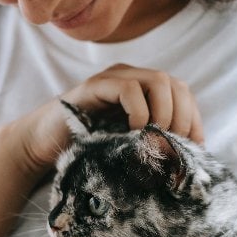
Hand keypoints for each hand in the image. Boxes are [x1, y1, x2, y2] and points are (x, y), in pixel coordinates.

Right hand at [14, 63, 203, 173]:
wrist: (41, 146)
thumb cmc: (84, 150)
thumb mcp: (126, 147)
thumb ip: (150, 143)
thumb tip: (184, 159)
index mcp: (143, 91)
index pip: (183, 94)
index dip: (194, 120)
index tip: (194, 149)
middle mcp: (131, 77)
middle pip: (176, 84)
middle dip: (183, 118)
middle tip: (173, 147)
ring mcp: (113, 78)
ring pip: (158, 81)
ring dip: (164, 113)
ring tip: (154, 139)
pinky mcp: (95, 86)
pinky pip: (129, 89)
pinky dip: (139, 112)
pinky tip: (133, 132)